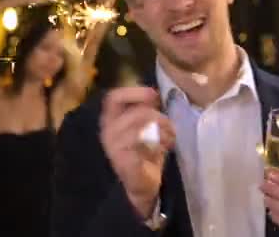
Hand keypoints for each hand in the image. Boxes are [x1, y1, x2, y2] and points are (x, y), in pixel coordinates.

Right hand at [100, 87, 174, 216]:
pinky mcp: (123, 162)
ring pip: (142, 128)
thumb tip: (154, 92)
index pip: (114, 98)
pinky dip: (159, 146)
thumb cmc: (145, 153)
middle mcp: (108, 132)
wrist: (141, 186)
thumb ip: (145, 110)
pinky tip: (164, 150)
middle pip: (137, 113)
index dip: (135, 92)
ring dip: (162, 132)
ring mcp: (114, 148)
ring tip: (170, 139)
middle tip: (170, 126)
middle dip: (159, 117)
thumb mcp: (145, 127)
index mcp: (111, 120)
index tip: (154, 95)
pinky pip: (143, 147)